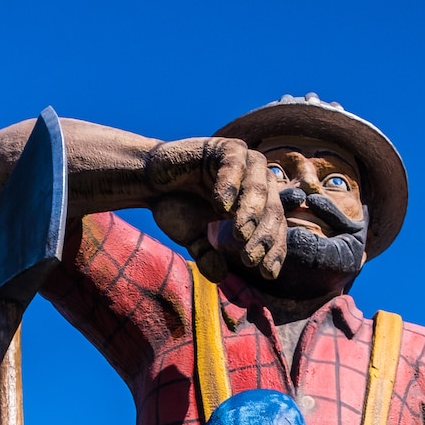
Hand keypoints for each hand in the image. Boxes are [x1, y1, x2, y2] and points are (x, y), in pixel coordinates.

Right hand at [146, 137, 286, 282]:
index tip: (266, 274)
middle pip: (273, 210)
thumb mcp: (194, 237)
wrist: (149, 181)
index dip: (274, 251)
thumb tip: (220, 277)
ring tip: (239, 233)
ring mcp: (244, 162)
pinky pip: (235, 163)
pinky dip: (230, 184)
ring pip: (260, 186)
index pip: (275, 229)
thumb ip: (208, 255)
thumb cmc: (175, 206)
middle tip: (249, 258)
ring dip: (252, 211)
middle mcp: (257, 183)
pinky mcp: (226, 147)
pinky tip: (220, 206)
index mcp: (256, 206)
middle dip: (263, 236)